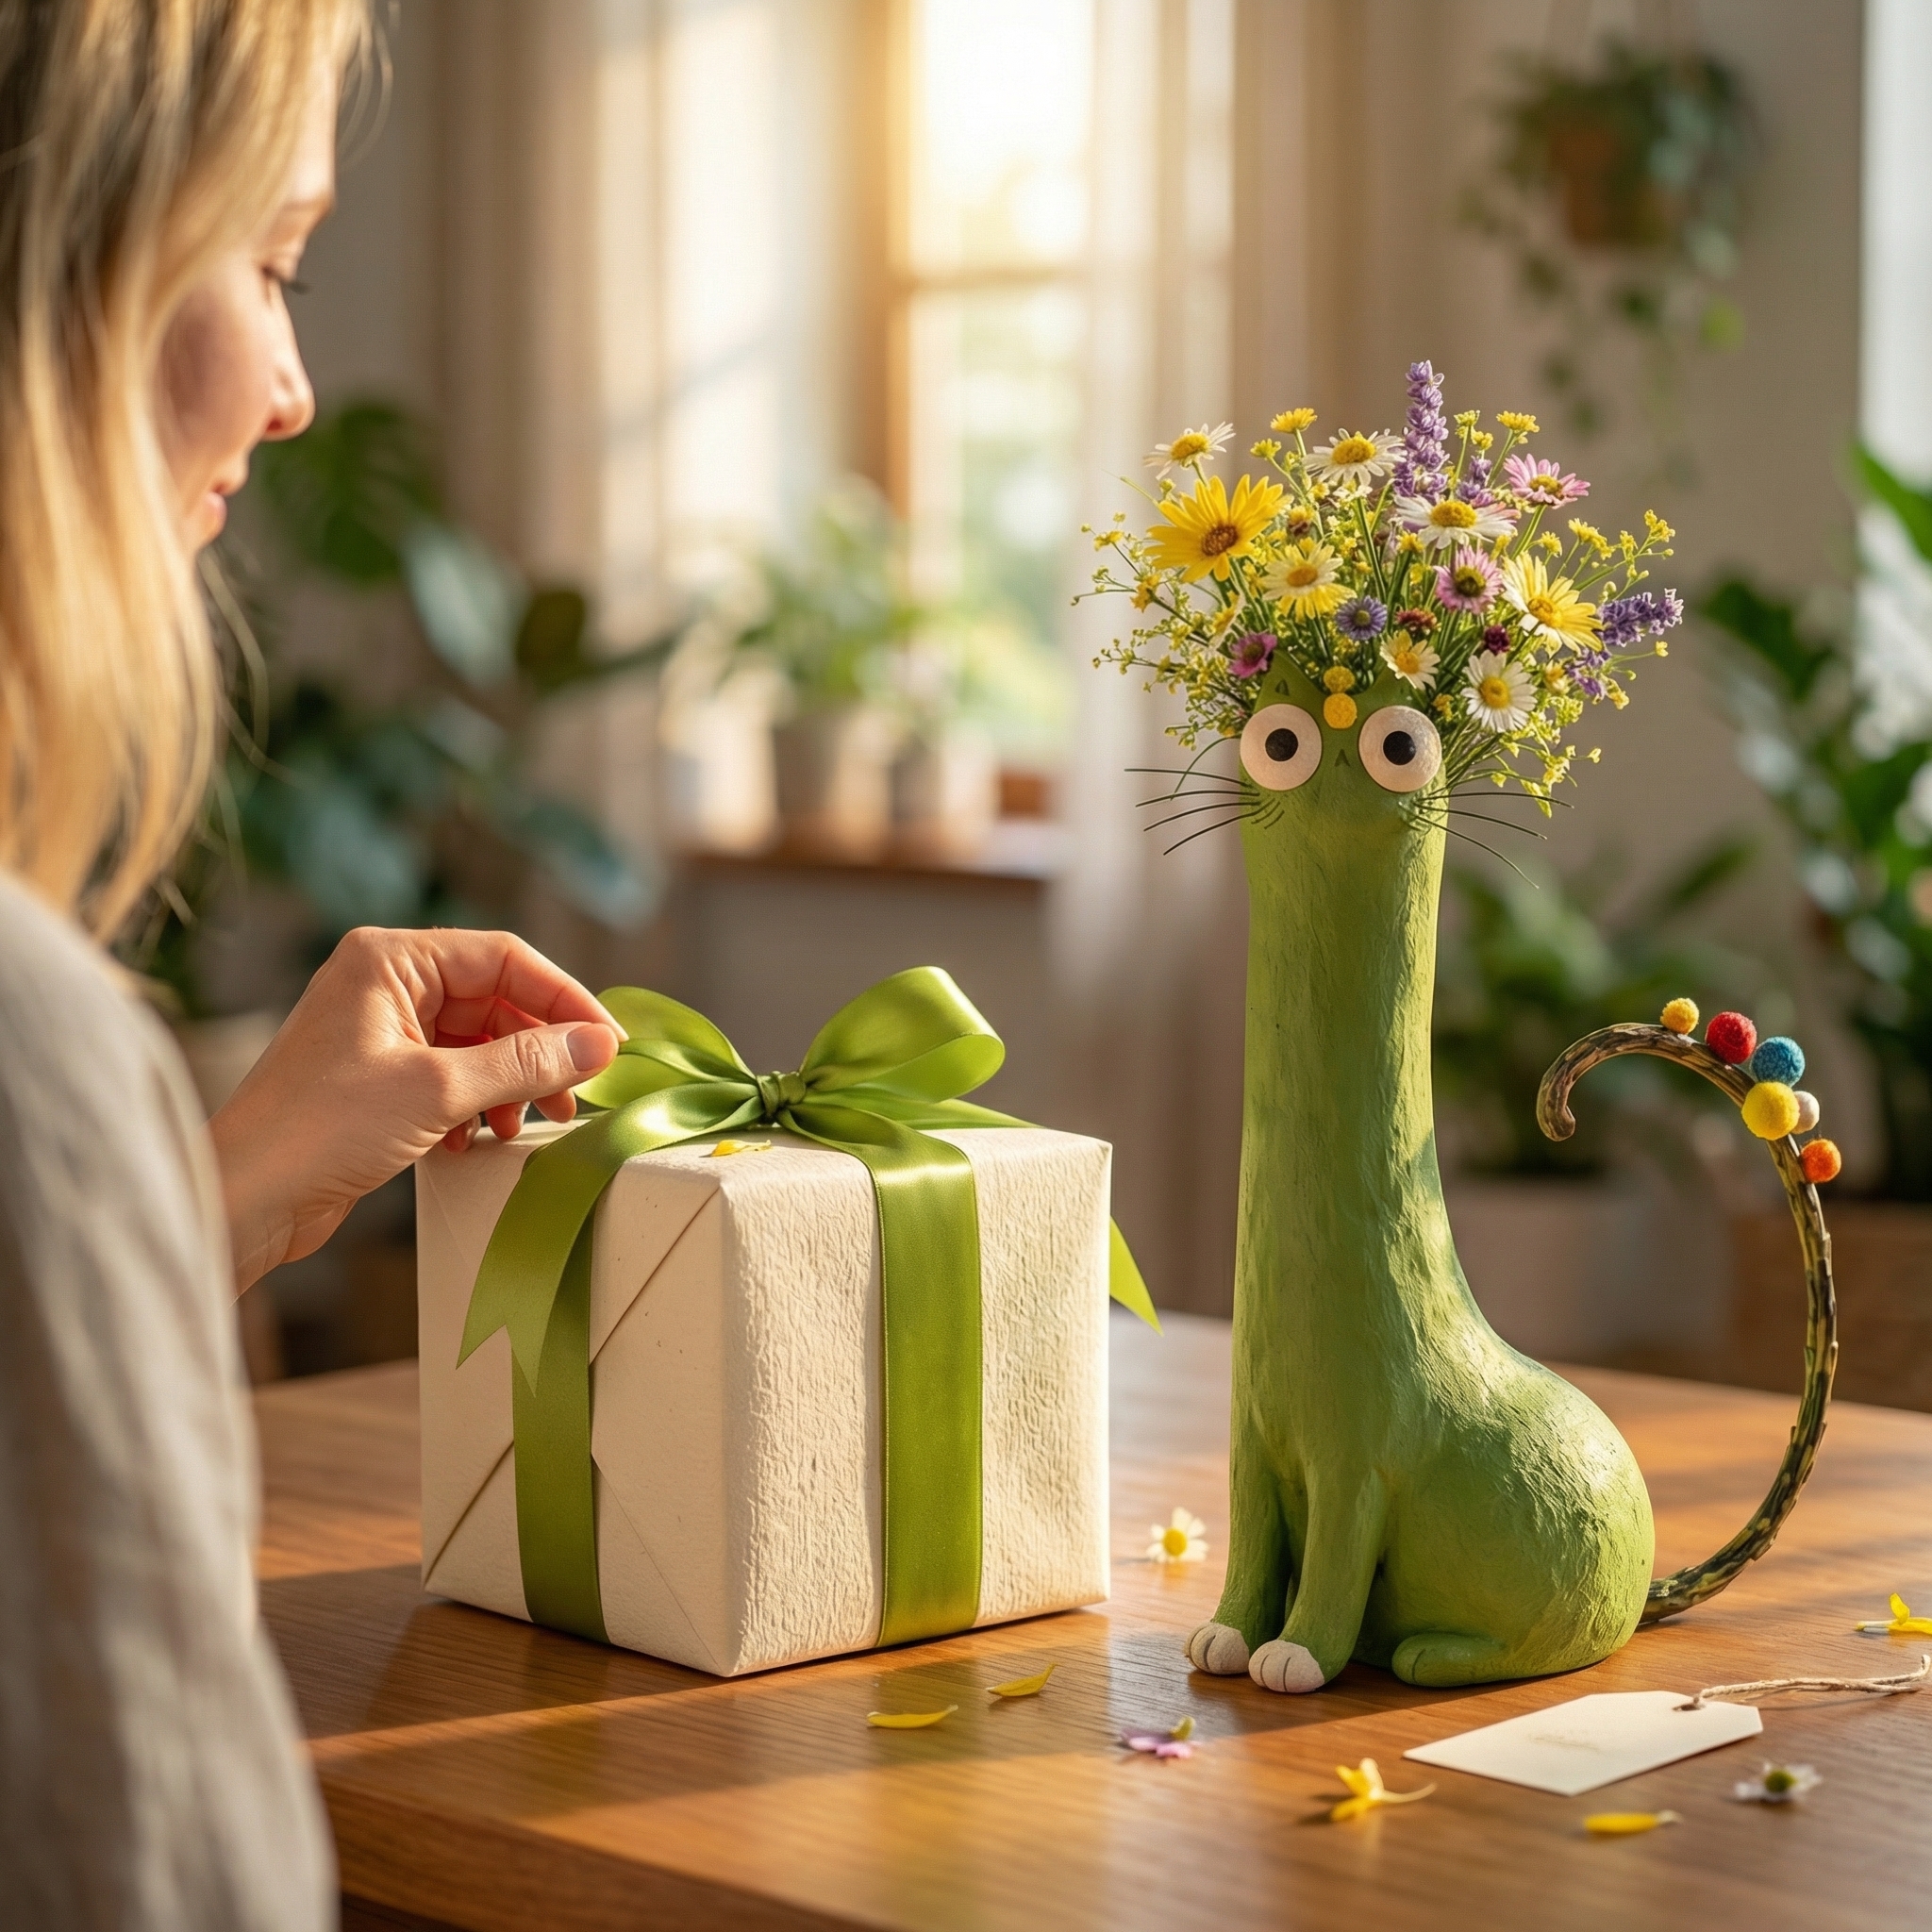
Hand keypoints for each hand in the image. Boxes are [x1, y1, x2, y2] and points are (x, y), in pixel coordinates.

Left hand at [209, 927, 621, 1290]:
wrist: (244, 1198)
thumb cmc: (318, 1129)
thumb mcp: (438, 1090)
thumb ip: (525, 1062)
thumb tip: (596, 1045)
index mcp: (390, 959)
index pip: (503, 957)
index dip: (564, 998)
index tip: (607, 1042)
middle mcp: (384, 985)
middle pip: (494, 1001)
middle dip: (537, 1050)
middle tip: (573, 1096)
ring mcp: (379, 1032)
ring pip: (477, 1043)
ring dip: (509, 1084)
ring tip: (523, 1125)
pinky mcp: (376, 1078)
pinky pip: (451, 1076)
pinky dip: (475, 1106)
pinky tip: (475, 1141)